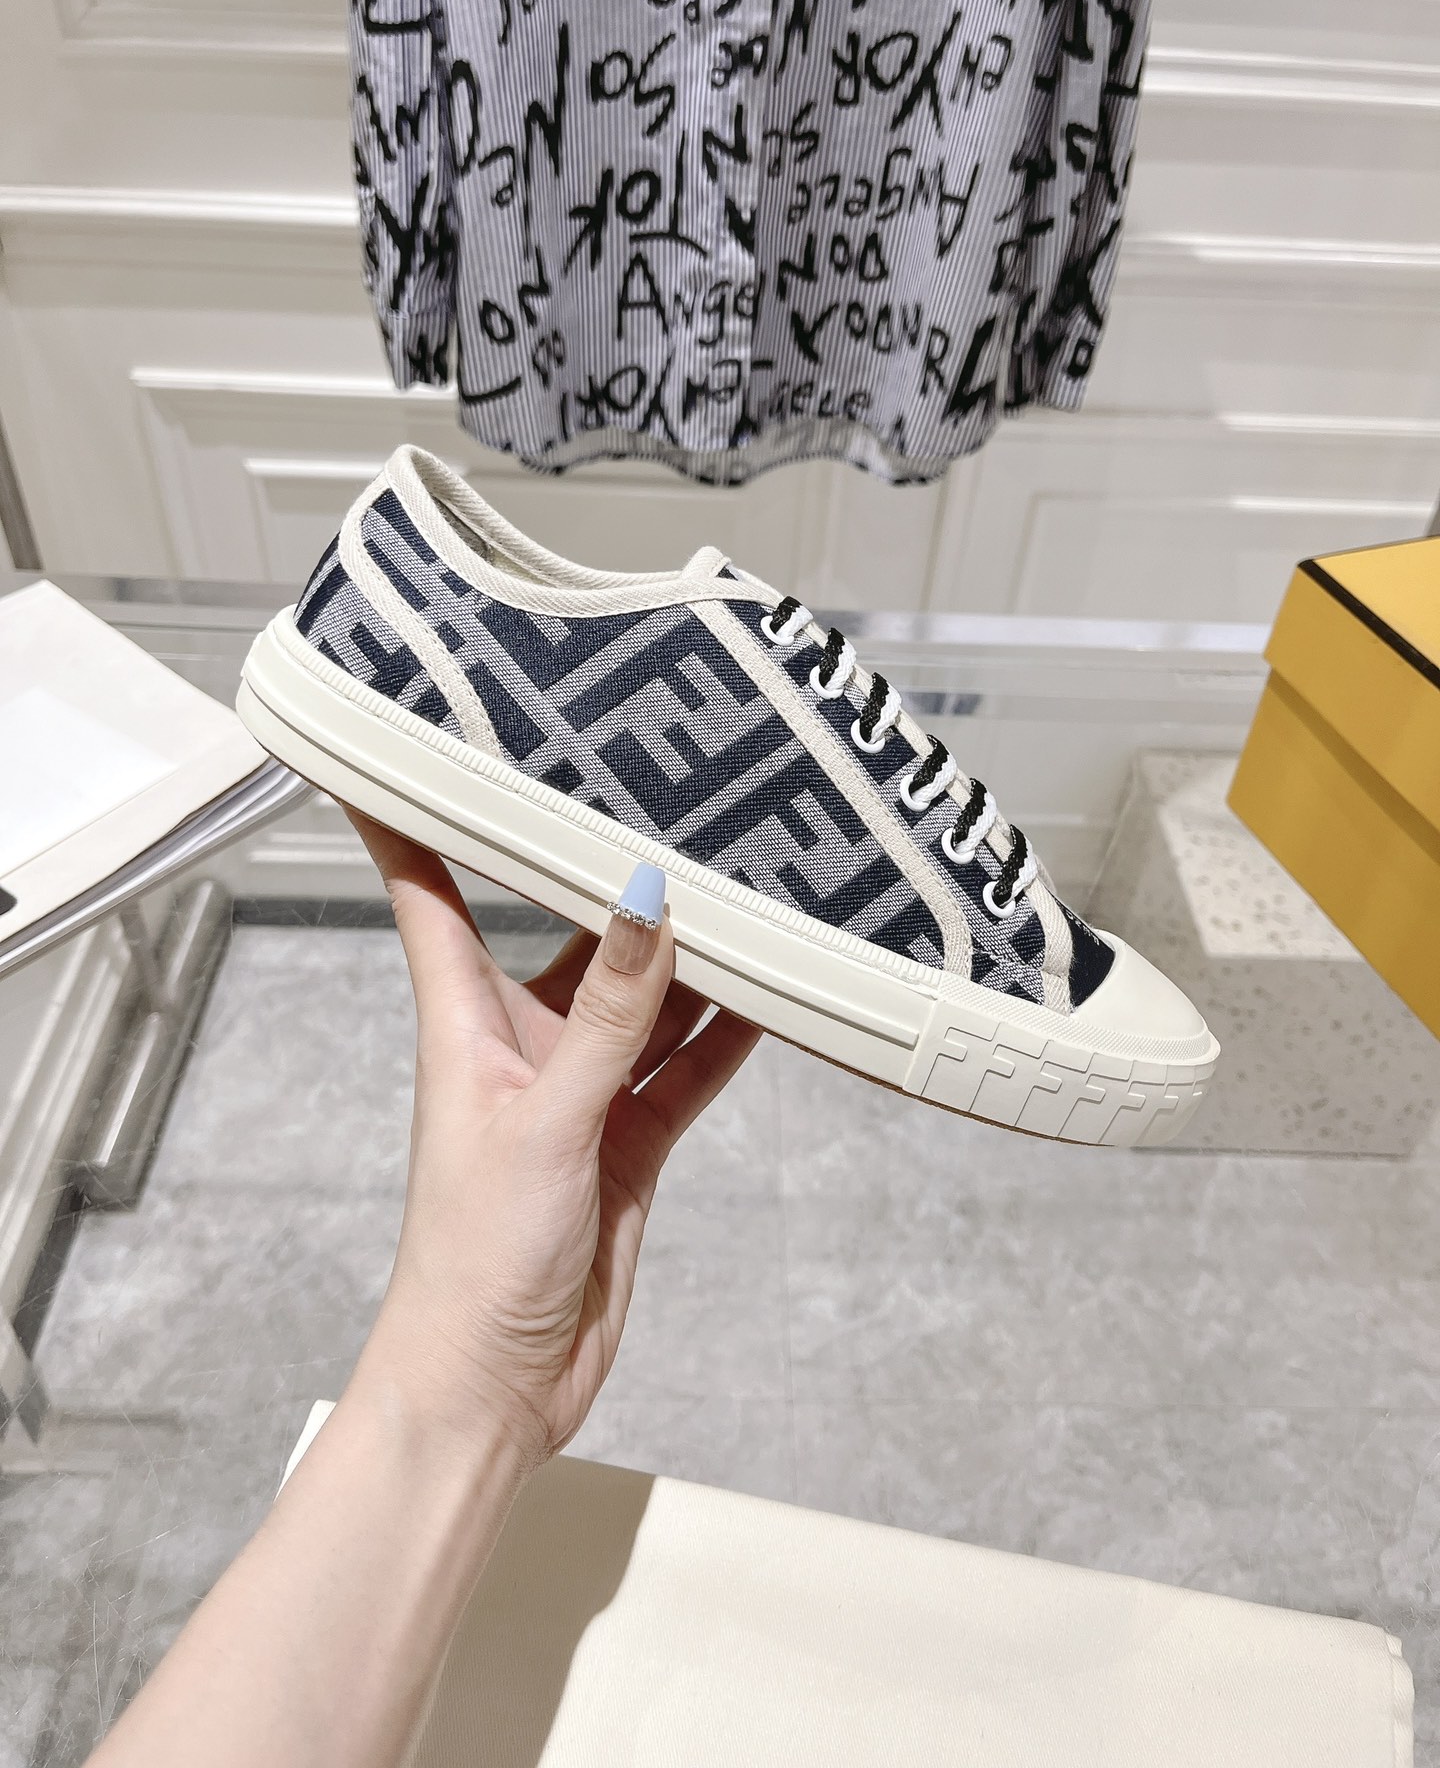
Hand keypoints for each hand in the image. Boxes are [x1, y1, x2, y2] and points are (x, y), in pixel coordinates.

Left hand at [348, 812, 760, 1467]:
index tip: (415, 739)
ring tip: (746, 881)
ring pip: (643, 998)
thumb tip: (643, 900)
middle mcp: (521, 1043)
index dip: (418, 816)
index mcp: (464, 1022)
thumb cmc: (475, 1260)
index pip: (430, 893)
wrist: (496, 1387)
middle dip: (607, 873)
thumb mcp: (545, 1121)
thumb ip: (606, 1013)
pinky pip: (685, 1067)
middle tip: (665, 794)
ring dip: (687, 953)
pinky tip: (772, 991)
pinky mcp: (627, 1141)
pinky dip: (725, 1033)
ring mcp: (580, 1091)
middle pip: (565, 932)